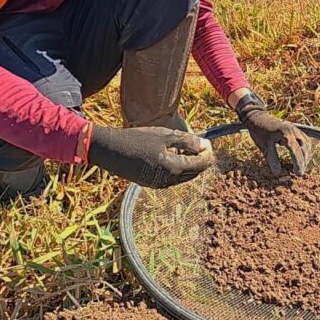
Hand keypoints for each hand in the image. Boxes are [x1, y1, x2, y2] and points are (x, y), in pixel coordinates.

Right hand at [89, 126, 213, 188]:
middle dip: (200, 161)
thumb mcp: (165, 135)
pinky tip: (172, 156)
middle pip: (193, 174)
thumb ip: (187, 141)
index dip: (208, 155)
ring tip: (185, 149)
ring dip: (188, 165)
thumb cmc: (137, 139)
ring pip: (182, 177)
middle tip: (201, 146)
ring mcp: (158, 185)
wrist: (110, 150)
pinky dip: (176, 169)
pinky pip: (170, 178)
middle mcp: (168, 181)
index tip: (209, 144)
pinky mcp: (150, 184)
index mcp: (173, 168)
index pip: (200, 166)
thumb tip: (205, 145)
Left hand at [239, 106, 310, 175]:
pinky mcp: (294, 128)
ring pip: (306, 143)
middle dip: (303, 161)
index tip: (298, 173)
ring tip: (303, 165)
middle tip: (300, 173)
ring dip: (306, 155)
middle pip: (303, 148)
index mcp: (286, 134)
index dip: (298, 163)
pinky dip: (305, 148)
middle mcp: (293, 130)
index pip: (296, 151)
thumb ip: (272, 159)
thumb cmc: (259, 132)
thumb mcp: (264, 147)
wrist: (256, 117)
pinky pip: (304, 138)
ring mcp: (294, 128)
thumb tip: (278, 173)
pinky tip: (303, 154)